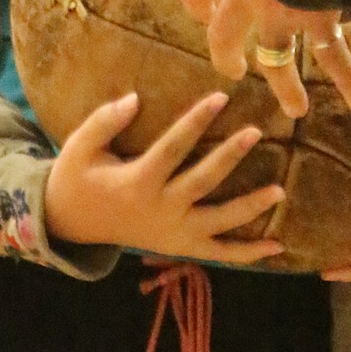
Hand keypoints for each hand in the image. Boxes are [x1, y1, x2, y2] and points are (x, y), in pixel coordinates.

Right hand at [43, 89, 284, 264]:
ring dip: (250, 208)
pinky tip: (277, 245)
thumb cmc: (78, 177)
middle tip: (256, 132)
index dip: (196, 122)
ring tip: (280, 191)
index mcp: (136, 182)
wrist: (70, 225)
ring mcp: (173, 234)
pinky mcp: (180, 247)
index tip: (221, 98)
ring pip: (218, 222)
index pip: (173, 148)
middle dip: (230, 157)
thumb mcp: (79, 146)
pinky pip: (219, 253)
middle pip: (202, 182)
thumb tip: (134, 98)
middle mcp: (159, 210)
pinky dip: (248, 252)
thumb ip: (105, 121)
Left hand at [179, 0, 350, 119]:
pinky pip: (333, 56)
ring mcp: (278, 10)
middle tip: (237, 70)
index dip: (201, 7)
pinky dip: (348, 79)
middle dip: (228, 58)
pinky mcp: (315, 16)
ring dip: (285, 87)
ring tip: (296, 108)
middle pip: (223, 38)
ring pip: (275, 61)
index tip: (209, 13)